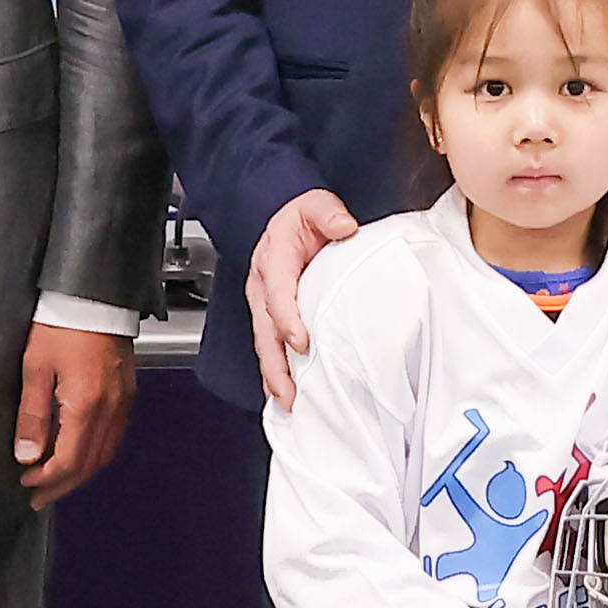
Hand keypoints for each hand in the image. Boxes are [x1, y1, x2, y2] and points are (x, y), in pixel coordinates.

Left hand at [13, 320, 134, 508]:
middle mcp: (111, 409)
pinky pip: (114, 436)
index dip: (47, 479)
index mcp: (86, 405)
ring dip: (80, 473)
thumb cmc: (62, 324)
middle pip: (89, 464)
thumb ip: (32, 416)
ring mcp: (123, 402)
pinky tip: (78, 453)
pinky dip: (94, 454)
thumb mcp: (35, 368)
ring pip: (104, 454)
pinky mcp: (127, 394)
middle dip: (63, 485)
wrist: (93, 295)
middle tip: (39, 497)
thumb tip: (27, 455)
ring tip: (56, 481)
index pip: (69, 461)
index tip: (26, 483)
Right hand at [242, 186, 361, 409]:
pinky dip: (277, 372)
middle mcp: (263, 288)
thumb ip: (328, 213)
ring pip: (264, 345)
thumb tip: (344, 226)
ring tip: (287, 402)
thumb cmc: (300, 219)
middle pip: (264, 331)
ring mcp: (264, 305)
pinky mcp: (272, 317)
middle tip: (288, 392)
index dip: (287, 320)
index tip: (301, 342)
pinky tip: (287, 394)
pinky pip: (271, 346)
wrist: (285, 219)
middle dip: (274, 364)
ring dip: (274, 375)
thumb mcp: (315, 205)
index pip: (276, 294)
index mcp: (272, 262)